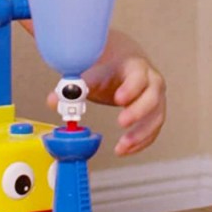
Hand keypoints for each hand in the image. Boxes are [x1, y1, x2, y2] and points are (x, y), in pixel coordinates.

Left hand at [51, 40, 165, 155]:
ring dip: (141, 134)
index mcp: (135, 66)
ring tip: (122, 146)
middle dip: (138, 111)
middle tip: (121, 123)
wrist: (121, 62)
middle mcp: (150, 80)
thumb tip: (54, 100)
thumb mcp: (91, 72)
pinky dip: (142, 141)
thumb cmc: (108, 66)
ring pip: (157, 116)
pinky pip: (153, 129)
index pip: (138, 75)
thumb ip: (74, 86)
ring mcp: (155, 97)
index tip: (118, 100)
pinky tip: (126, 149)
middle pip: (153, 96)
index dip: (131, 88)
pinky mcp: (154, 112)